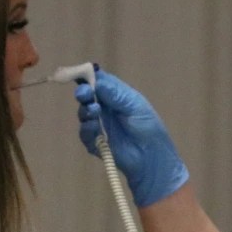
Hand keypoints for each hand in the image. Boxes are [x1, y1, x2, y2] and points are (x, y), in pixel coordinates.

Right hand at [76, 69, 188, 206]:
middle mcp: (105, 107)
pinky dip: (87, 128)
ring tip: (94, 110)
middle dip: (83, 92)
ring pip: (83, 112)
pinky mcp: (95, 142)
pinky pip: (85, 133)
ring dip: (85, 110)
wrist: (151, 158)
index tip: (79, 73)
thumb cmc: (148, 128)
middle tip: (84, 93)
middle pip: (87, 95)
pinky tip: (94, 126)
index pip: (98, 81)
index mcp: (115, 95)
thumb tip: (95, 80)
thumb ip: (115, 93)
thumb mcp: (135, 105)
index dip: (88, 76)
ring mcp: (99, 124)